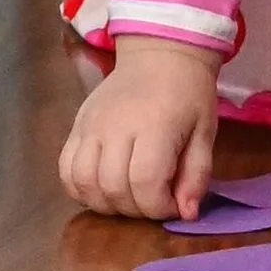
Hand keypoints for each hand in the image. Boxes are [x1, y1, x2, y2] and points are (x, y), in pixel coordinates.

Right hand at [60, 36, 219, 220]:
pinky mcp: (76, 126)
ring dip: (106, 204)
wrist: (159, 55)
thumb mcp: (204, 131)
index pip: (145, 183)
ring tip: (127, 198)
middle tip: (152, 201)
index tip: (172, 205)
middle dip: (135, 209)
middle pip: (113, 188)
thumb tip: (186, 214)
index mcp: (154, 126)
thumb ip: (196, 174)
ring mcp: (90, 126)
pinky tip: (102, 189)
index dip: (158, 207)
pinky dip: (80, 190)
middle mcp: (116, 127)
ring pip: (84, 183)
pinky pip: (65, 170)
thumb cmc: (188, 94)